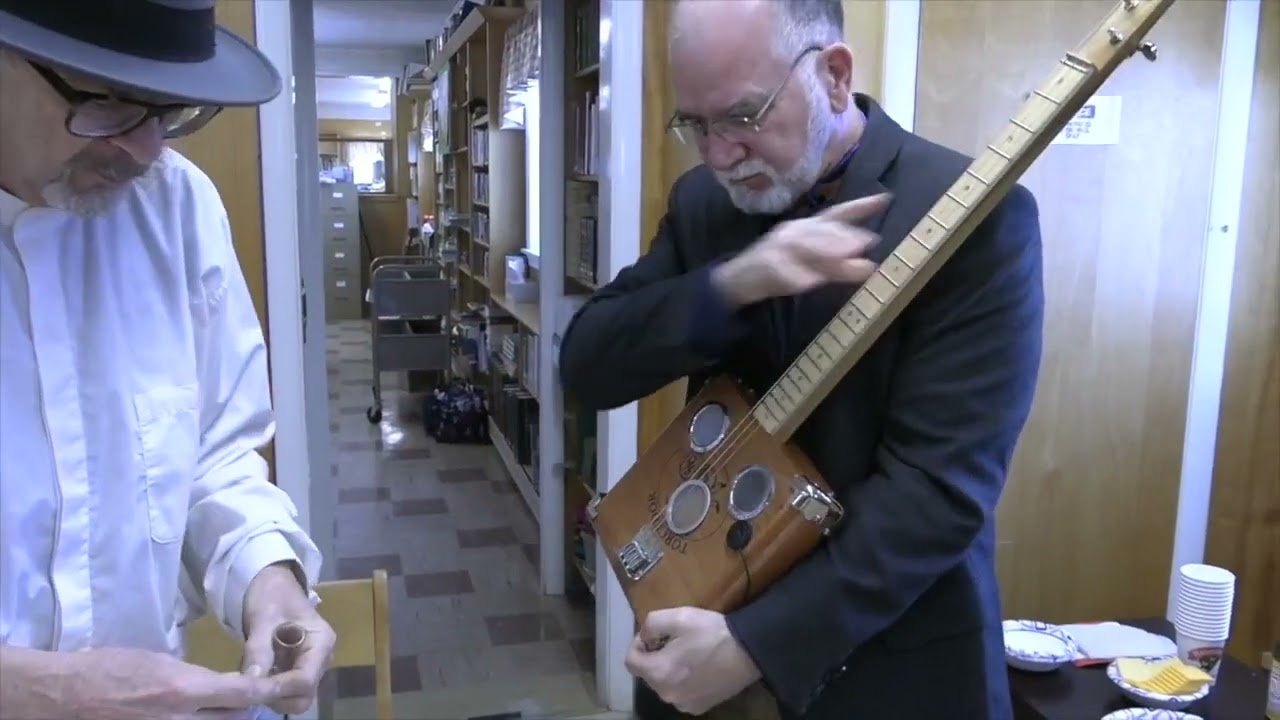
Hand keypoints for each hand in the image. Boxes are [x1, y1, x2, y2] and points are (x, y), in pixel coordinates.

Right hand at [61, 646, 279, 719]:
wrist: (64, 696)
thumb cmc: (109, 669)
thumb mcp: (158, 661)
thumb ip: (193, 677)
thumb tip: (217, 686)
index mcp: (182, 691)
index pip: (241, 693)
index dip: (266, 689)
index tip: (280, 685)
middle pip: (235, 719)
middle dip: (244, 709)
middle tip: (244, 698)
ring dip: (221, 719)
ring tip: (217, 708)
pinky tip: (193, 716)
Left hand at [241, 563, 334, 715]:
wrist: (273, 585)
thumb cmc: (272, 595)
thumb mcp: (264, 618)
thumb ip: (259, 650)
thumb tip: (251, 682)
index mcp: (321, 643)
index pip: (305, 680)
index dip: (278, 688)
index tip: (250, 687)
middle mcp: (321, 659)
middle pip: (303, 695)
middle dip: (276, 697)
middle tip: (247, 686)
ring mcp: (309, 666)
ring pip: (294, 697)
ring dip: (270, 695)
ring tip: (246, 680)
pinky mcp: (295, 670)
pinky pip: (284, 691)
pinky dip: (266, 690)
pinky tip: (250, 677)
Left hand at [624, 607, 761, 714]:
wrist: (749, 652)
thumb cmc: (711, 633)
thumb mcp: (678, 617)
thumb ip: (651, 624)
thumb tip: (644, 637)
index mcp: (658, 672)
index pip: (630, 661)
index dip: (637, 644)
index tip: (655, 635)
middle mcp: (666, 694)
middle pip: (647, 673)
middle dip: (654, 656)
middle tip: (674, 641)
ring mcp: (683, 704)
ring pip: (664, 684)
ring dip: (669, 669)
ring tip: (688, 654)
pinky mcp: (699, 707)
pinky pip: (680, 693)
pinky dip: (683, 681)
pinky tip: (699, 668)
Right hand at [712, 193, 889, 307]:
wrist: (737, 278)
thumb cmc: (778, 266)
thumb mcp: (809, 259)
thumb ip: (837, 259)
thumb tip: (869, 261)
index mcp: (805, 226)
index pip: (836, 213)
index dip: (860, 206)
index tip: (886, 198)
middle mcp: (792, 232)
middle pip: (821, 230)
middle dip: (844, 235)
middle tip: (868, 241)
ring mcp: (777, 249)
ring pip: (805, 247)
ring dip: (828, 251)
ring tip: (850, 257)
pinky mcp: (766, 267)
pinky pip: (784, 271)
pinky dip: (799, 276)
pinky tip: (813, 282)